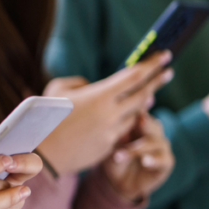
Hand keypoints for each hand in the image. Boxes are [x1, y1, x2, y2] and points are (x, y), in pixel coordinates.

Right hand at [38, 52, 172, 174]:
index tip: (165, 55)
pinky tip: (127, 116)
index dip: (152, 64)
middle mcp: (110, 114)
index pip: (134, 76)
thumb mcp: (57, 90)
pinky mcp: (109, 147)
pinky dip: (126, 121)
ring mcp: (112, 132)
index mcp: (99, 96)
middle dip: (157, 81)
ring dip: (142, 103)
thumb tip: (92, 85)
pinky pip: (123, 131)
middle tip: (168, 71)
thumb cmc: (44, 117)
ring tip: (148, 93)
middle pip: (143, 94)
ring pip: (136, 115)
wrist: (40, 153)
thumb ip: (79, 83)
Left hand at [102, 113, 173, 202]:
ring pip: (154, 141)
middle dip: (142, 123)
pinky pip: (163, 159)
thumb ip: (118, 133)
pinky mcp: (167, 161)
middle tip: (137, 121)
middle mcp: (153, 131)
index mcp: (139, 122)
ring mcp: (161, 145)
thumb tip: (118, 118)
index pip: (139, 112)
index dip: (135, 108)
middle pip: (149, 123)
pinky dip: (153, 160)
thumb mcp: (111, 145)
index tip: (127, 105)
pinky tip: (144, 161)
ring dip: (136, 149)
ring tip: (120, 155)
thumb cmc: (114, 158)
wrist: (119, 182)